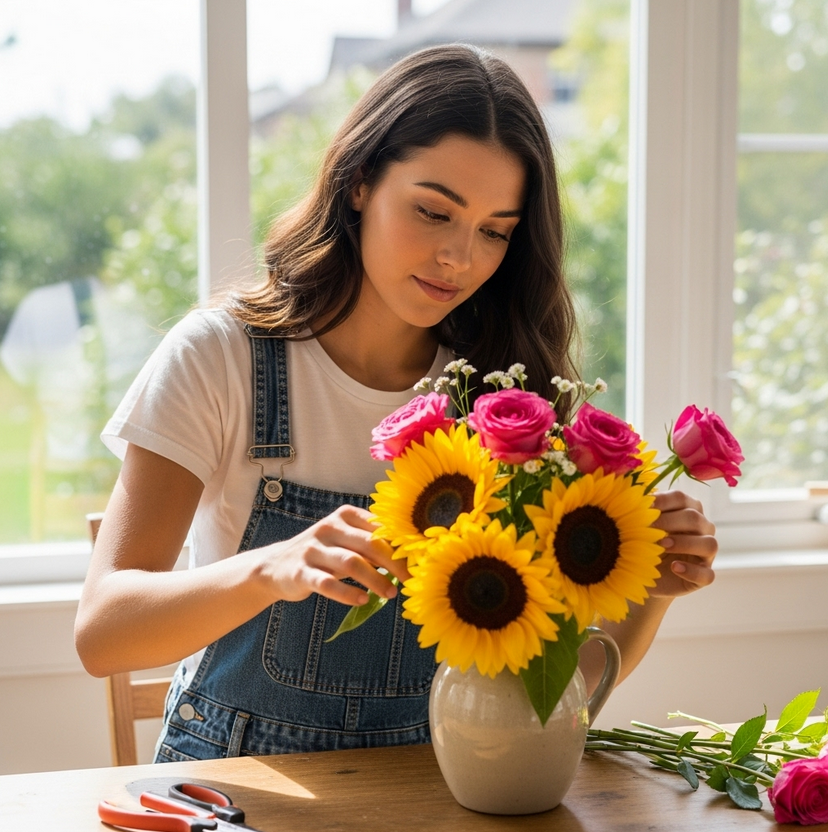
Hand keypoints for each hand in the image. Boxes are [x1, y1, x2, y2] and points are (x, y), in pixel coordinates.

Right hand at [255, 505, 410, 606]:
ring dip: (375, 579)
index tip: (418, 561)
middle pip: (370, 543)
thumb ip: (372, 542)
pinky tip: (363, 600)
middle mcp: (329, 528)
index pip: (380, 527)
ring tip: (391, 593)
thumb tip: (411, 556)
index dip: (401, 545)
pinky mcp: (301, 572)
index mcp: (345, 515)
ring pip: (351, 562)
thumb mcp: (346, 540)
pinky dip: (347, 593)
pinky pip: (328, 583)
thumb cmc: (323, 554)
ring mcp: (313, 549)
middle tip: (411, 580)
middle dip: (394, 563)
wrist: (275, 566)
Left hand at [648, 490, 716, 598]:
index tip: (644, 507)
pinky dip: (692, 571)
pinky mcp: (704, 576)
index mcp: (687, 510)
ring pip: (709, 544)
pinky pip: (707, 574)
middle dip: (670, 521)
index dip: (663, 500)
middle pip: (695, 518)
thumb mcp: (640, 527)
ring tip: (663, 546)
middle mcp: (702, 530)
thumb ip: (641, 512)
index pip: (681, 498)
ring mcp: (706, 554)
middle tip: (650, 528)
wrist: (641, 573)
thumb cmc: (642, 543)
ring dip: (685, 543)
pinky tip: (674, 567)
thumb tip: (633, 497)